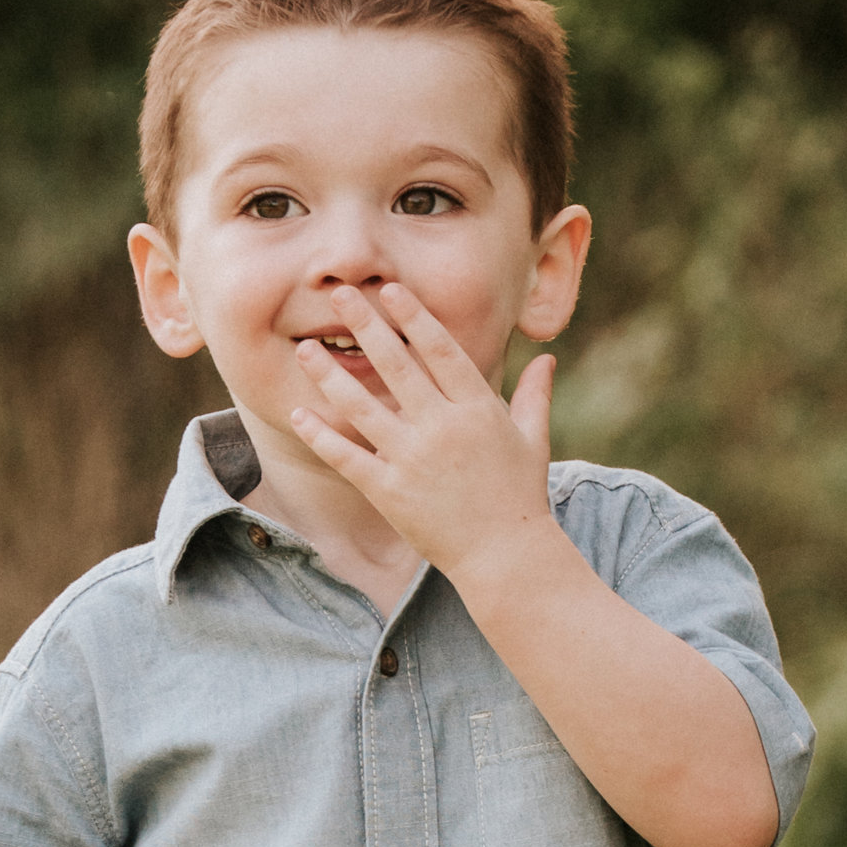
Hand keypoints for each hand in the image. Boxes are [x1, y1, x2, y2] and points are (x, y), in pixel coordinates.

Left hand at [286, 283, 558, 586]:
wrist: (507, 557)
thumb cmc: (521, 497)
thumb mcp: (532, 441)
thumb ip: (533, 396)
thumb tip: (548, 358)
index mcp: (477, 409)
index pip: (440, 349)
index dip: (414, 316)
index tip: (390, 290)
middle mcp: (442, 427)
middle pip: (396, 365)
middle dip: (366, 325)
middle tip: (338, 295)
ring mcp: (413, 459)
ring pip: (362, 406)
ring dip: (330, 375)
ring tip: (304, 349)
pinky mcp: (390, 492)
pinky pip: (347, 457)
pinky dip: (321, 435)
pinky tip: (298, 413)